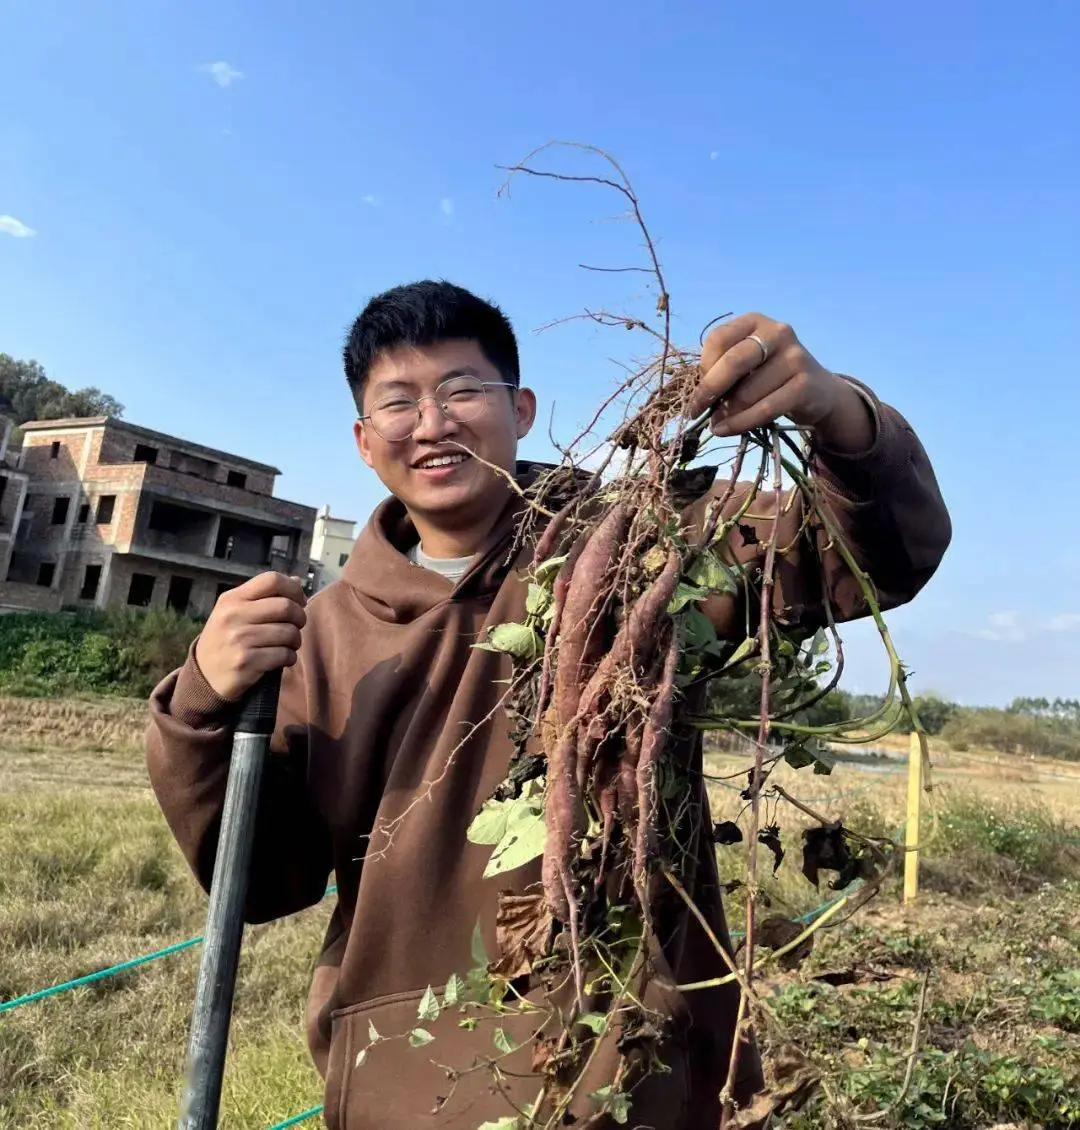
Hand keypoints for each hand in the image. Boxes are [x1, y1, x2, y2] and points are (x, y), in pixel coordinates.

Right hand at [194, 572, 306, 700]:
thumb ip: (263, 596)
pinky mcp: (245, 662)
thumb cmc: (226, 638)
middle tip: (297, 626)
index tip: (299, 601)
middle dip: (300, 617)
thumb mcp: (235, 612)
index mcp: (232, 599)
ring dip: (296, 640)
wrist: (204, 675)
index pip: (271, 580)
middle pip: (286, 606)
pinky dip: (290, 658)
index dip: (294, 589)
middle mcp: (233, 616)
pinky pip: (284, 655)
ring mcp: (238, 639)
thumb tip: (296, 580)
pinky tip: (282, 659)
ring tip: (289, 644)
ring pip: (289, 632)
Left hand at [688, 313, 873, 452]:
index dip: (703, 367)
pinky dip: (741, 423)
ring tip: (716, 423)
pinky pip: (765, 409)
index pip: (718, 339)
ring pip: (747, 392)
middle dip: (709, 390)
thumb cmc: (770, 376)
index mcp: (755, 322)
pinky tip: (726, 430)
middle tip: (696, 411)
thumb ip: (723, 370)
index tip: (696, 389)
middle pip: (733, 362)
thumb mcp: (747, 364)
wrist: (818, 391)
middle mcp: (777, 333)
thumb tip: (697, 398)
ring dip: (726, 413)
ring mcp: (795, 357)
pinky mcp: (805, 384)